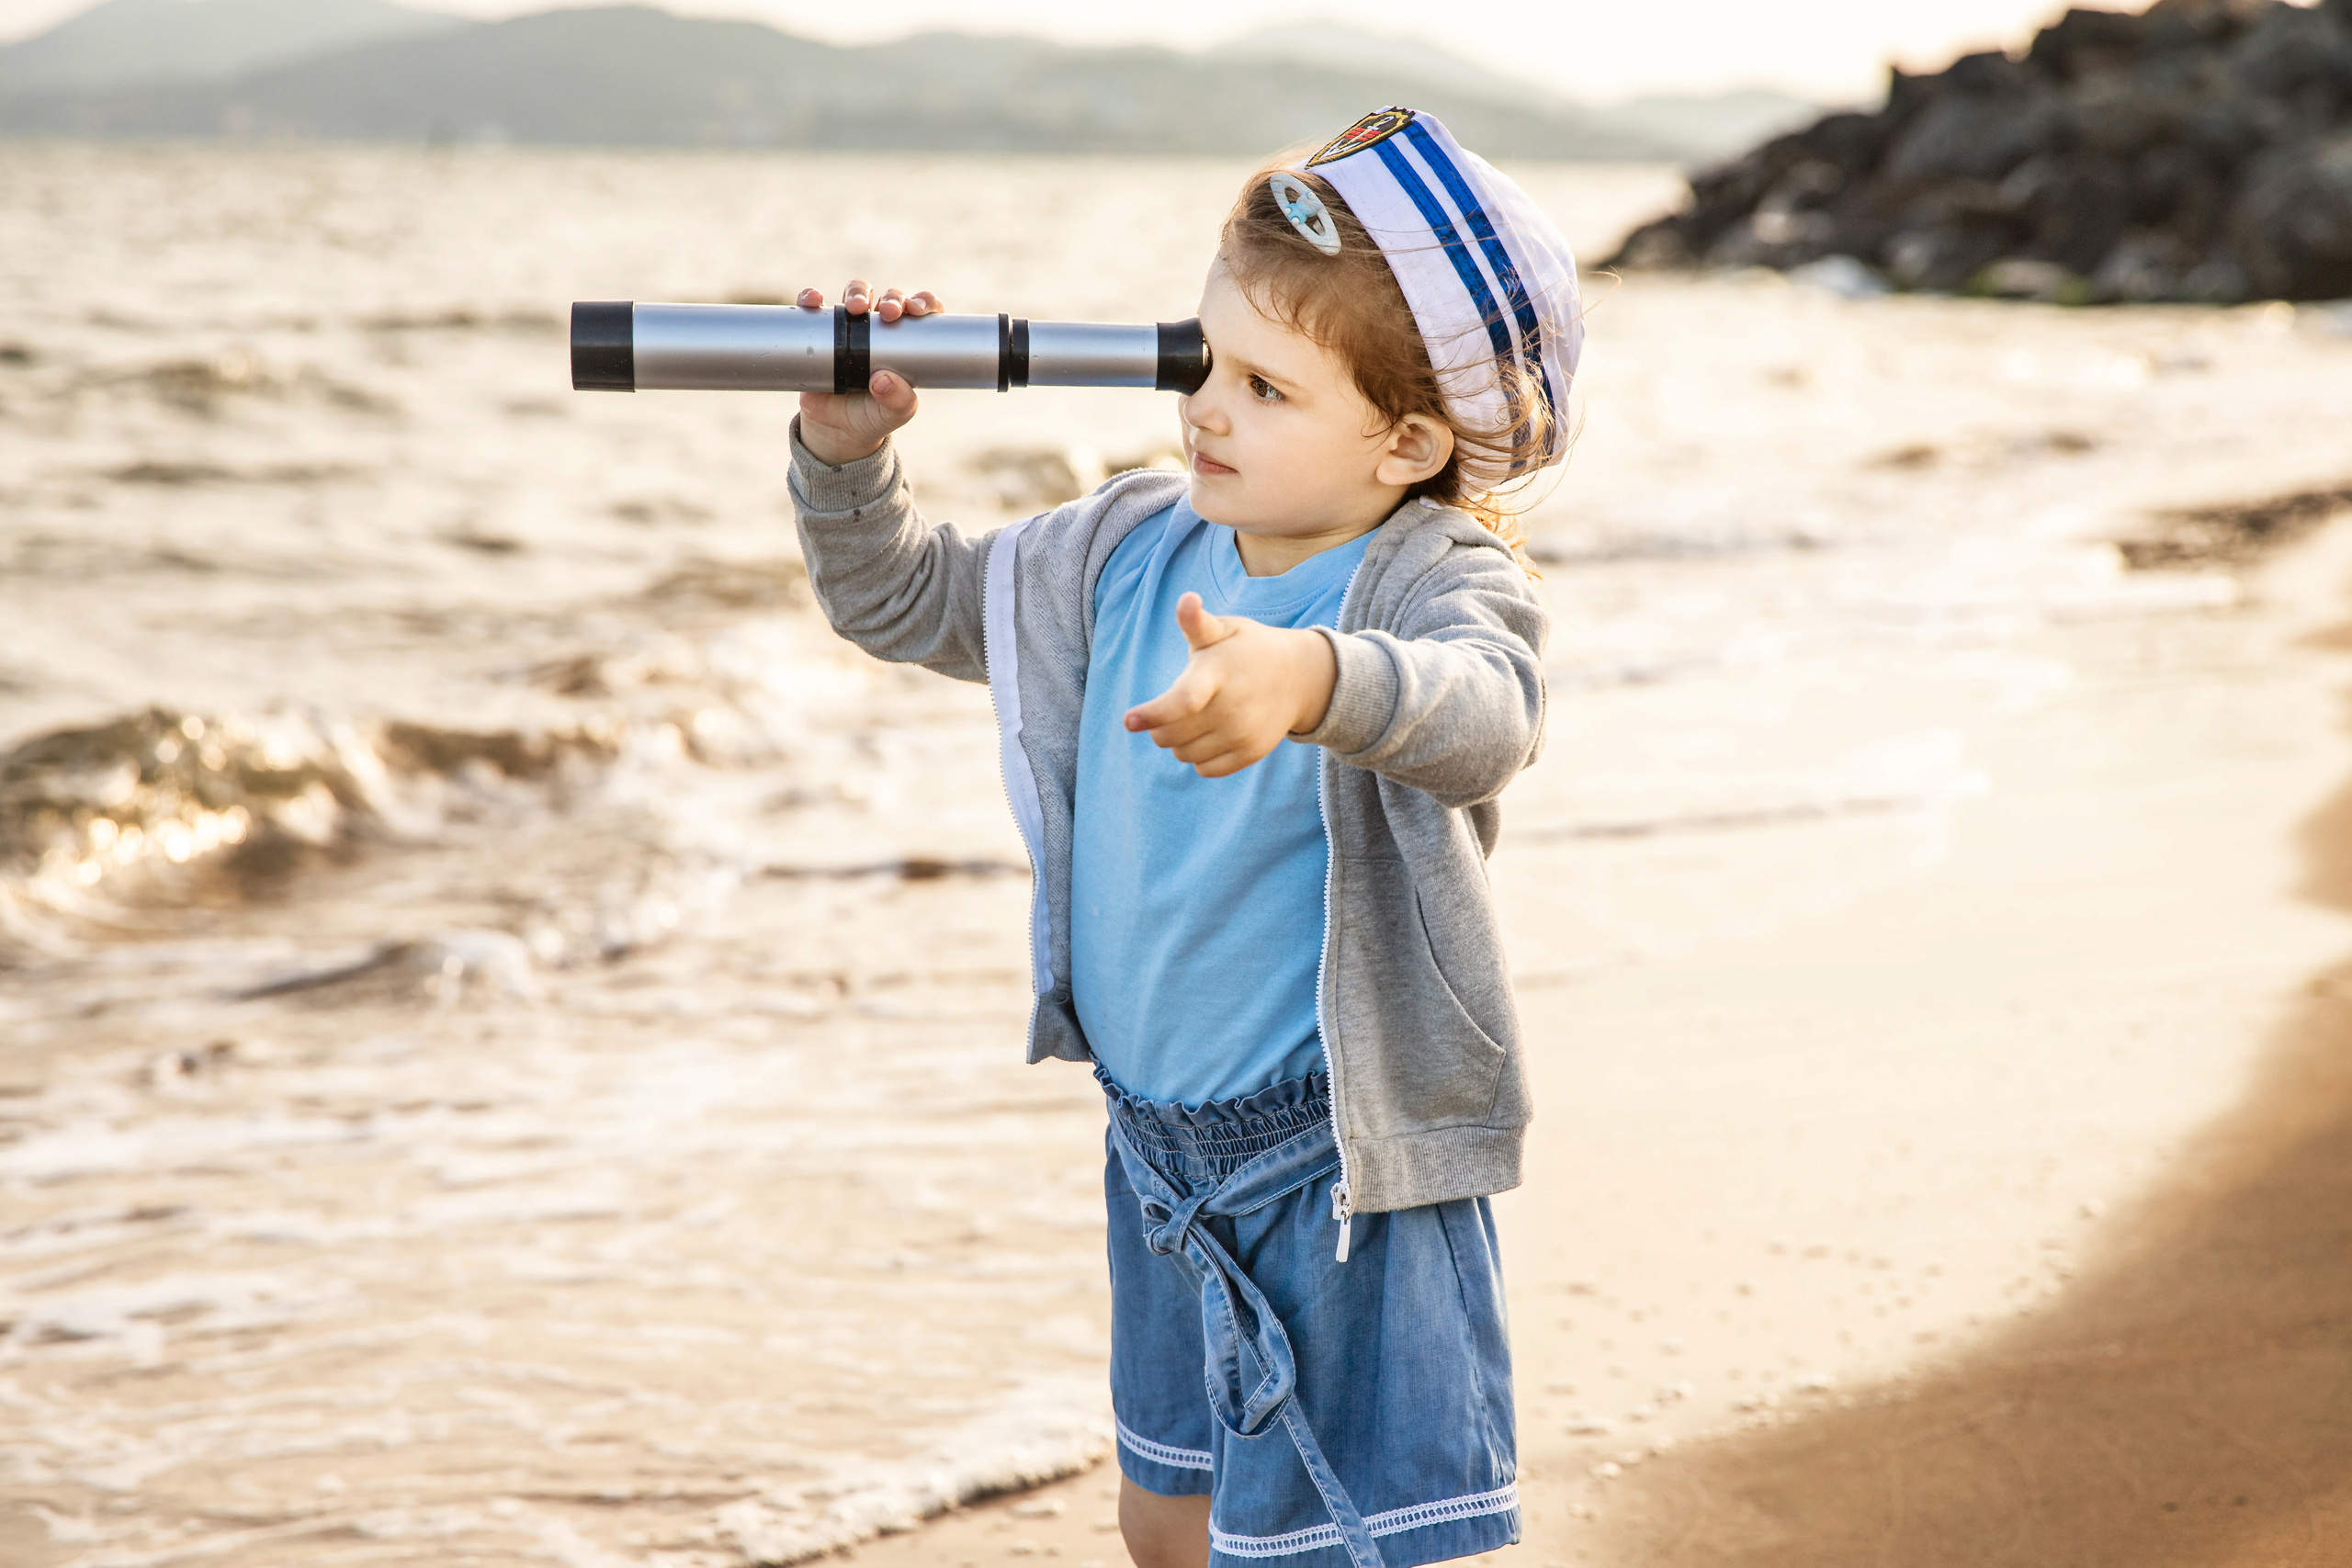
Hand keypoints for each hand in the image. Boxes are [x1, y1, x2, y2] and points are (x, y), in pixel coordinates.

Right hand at [794, 279, 942, 465]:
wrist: (836, 431)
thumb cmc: (873, 416)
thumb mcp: (894, 414)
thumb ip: (898, 400)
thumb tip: (883, 380)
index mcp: (904, 341)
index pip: (919, 311)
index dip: (922, 302)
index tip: (916, 311)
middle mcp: (879, 328)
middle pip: (887, 297)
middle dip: (891, 298)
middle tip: (889, 313)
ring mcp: (848, 327)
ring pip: (855, 294)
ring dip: (857, 292)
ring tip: (854, 308)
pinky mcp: (820, 332)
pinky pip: (814, 307)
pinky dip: (811, 298)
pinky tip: (812, 301)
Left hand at [1124, 594, 1338, 777]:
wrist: (1298, 677)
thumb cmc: (1246, 650)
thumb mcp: (1223, 629)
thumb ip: (1197, 622)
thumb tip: (1187, 599)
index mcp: (1218, 673)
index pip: (1183, 701)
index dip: (1153, 714)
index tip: (1128, 721)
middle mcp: (1231, 707)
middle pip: (1171, 735)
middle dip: (1159, 725)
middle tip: (1174, 707)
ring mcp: (1243, 733)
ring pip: (1183, 755)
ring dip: (1178, 741)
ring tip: (1195, 717)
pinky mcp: (1250, 753)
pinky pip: (1205, 770)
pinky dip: (1198, 757)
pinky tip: (1210, 734)